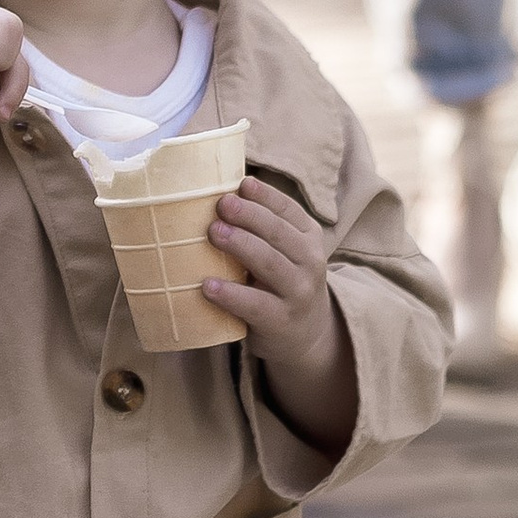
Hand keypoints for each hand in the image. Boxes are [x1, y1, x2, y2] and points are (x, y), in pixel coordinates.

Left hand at [205, 176, 356, 455]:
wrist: (306, 334)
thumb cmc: (283, 281)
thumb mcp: (286, 251)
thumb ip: (264, 226)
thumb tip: (220, 189)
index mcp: (309, 237)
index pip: (289, 210)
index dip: (266, 196)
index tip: (242, 184)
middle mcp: (310, 262)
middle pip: (280, 233)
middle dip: (250, 215)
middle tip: (222, 204)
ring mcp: (297, 293)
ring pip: (270, 263)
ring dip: (241, 245)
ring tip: (214, 232)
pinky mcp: (280, 320)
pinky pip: (255, 305)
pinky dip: (231, 294)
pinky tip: (208, 285)